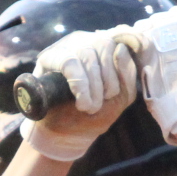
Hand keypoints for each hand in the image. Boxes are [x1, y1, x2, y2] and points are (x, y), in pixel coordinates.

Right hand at [24, 27, 141, 160]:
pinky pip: (69, 63)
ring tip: (89, 107)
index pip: (121, 41)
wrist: (67, 135)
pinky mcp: (48, 57)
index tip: (114, 93)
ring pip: (87, 54)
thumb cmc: (95, 114)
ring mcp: (66, 46)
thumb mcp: (121, 96)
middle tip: (99, 104)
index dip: (121, 67)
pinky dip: (79, 86)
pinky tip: (80, 102)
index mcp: (106, 47)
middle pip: (105, 45)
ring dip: (92, 86)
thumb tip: (120, 49)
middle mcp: (86, 40)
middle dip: (107, 80)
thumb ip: (127, 73)